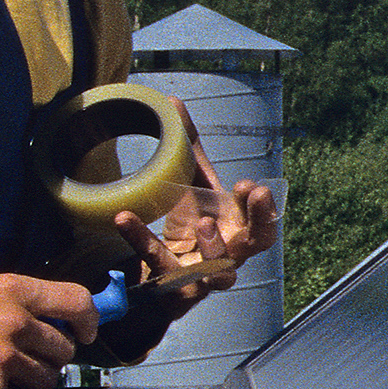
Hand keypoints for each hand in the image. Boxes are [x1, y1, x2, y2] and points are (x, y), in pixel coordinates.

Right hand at [0, 271, 98, 388]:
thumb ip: (12, 301)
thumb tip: (44, 316)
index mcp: (14, 291)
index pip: (77, 302)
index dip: (89, 321)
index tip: (86, 334)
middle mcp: (15, 324)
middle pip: (64, 350)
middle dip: (50, 358)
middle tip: (25, 360)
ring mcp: (3, 360)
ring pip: (44, 380)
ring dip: (26, 382)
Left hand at [114, 144, 273, 302]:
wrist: (160, 274)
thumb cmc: (187, 228)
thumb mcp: (191, 187)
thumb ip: (187, 149)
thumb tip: (173, 102)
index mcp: (238, 230)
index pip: (262, 220)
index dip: (263, 206)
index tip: (252, 184)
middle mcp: (230, 254)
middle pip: (258, 242)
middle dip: (261, 219)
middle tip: (255, 192)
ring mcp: (205, 275)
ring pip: (221, 272)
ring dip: (216, 247)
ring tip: (204, 223)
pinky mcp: (174, 286)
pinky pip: (159, 264)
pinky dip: (142, 239)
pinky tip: (124, 218)